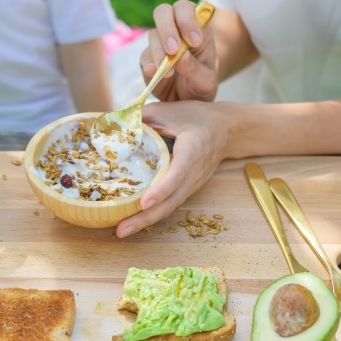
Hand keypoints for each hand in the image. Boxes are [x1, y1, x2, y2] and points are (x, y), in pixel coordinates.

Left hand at [116, 101, 228, 237]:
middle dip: (146, 218)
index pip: (177, 174)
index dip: (161, 190)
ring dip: (146, 221)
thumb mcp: (170, 110)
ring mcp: (192, 185)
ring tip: (122, 230)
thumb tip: (113, 125)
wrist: (226, 129)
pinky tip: (134, 221)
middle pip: (171, 201)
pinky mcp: (187, 189)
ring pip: (170, 207)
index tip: (144, 203)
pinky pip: (170, 204)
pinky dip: (152, 215)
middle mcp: (193, 173)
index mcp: (192, 150)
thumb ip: (143, 118)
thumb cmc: (196, 117)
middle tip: (122, 230)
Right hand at [141, 0, 218, 102]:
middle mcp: (175, 30)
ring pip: (153, 34)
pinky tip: (156, 74)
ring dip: (159, 50)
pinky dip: (149, 64)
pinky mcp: (147, 59)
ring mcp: (159, 43)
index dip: (187, 20)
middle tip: (173, 50)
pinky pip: (144, 57)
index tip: (194, 42)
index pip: (187, 9)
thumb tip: (178, 57)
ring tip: (169, 72)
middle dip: (167, 29)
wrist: (188, 100)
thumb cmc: (201, 84)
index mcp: (196, 27)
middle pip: (164, 12)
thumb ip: (195, 68)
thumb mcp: (206, 81)